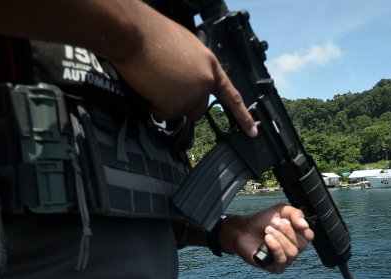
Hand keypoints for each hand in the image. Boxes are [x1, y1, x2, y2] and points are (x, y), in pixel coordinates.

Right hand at [111, 3, 256, 136]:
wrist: (137, 34)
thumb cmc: (155, 36)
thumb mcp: (187, 48)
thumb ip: (195, 68)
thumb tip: (189, 83)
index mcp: (211, 66)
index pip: (231, 95)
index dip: (242, 115)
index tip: (252, 131)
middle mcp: (205, 82)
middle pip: (199, 109)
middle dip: (183, 104)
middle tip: (166, 85)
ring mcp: (191, 95)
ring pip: (178, 112)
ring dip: (166, 103)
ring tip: (156, 80)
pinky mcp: (175, 105)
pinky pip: (163, 114)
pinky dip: (154, 105)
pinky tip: (150, 86)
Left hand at [219, 204, 313, 273]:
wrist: (243, 230)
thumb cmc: (262, 221)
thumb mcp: (280, 211)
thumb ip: (296, 214)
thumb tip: (305, 225)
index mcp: (297, 237)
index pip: (309, 236)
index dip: (299, 227)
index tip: (285, 219)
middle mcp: (294, 249)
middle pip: (302, 244)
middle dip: (287, 231)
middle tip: (272, 224)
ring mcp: (286, 260)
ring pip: (293, 252)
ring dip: (280, 238)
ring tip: (267, 231)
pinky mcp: (275, 268)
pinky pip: (282, 260)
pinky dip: (275, 247)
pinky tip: (267, 239)